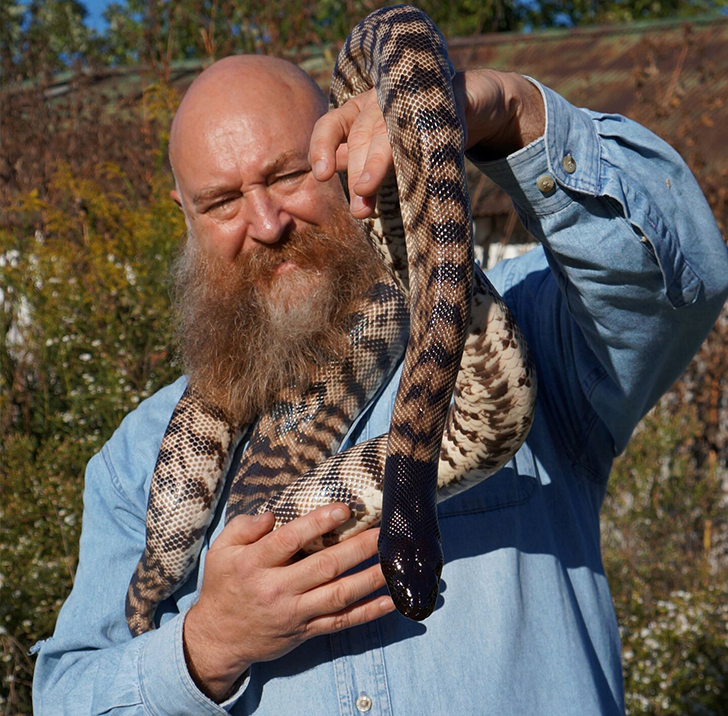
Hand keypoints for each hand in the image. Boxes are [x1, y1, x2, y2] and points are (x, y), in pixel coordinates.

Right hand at [183, 504, 393, 701]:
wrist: (217, 639)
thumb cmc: (223, 586)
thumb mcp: (220, 551)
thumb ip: (243, 527)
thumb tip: (272, 515)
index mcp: (255, 564)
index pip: (290, 540)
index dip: (318, 523)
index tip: (344, 509)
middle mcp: (277, 589)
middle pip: (324, 566)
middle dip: (358, 547)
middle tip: (383, 530)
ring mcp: (294, 613)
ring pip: (339, 595)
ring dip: (371, 577)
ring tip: (395, 561)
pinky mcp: (306, 631)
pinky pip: (341, 622)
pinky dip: (368, 612)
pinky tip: (390, 601)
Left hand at [308, 69, 544, 217]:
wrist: (469, 104)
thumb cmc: (416, 133)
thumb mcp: (384, 148)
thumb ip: (359, 161)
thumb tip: (337, 177)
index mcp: (361, 109)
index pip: (332, 124)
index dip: (322, 146)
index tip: (320, 175)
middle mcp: (382, 98)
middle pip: (362, 133)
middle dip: (357, 172)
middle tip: (358, 208)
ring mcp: (413, 95)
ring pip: (389, 129)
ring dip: (376, 162)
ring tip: (366, 189)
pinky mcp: (445, 97)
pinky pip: (429, 119)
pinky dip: (419, 143)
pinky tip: (415, 164)